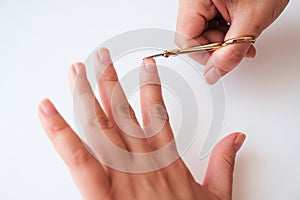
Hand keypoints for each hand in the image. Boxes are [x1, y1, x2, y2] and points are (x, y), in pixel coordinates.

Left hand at [38, 48, 245, 199]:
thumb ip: (224, 163)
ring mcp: (120, 175)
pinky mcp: (100, 193)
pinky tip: (48, 111)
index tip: (145, 66)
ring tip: (77, 72)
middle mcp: (142, 162)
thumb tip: (237, 138)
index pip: (156, 114)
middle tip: (100, 59)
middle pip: (122, 113)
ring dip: (86, 96)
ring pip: (100, 126)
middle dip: (109, 82)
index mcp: (166, 161)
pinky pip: (78, 157)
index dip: (150, 87)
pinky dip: (61, 132)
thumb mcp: (215, 196)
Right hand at [175, 0, 288, 83]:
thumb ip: (230, 52)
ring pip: (204, 32)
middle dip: (217, 47)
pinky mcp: (213, 2)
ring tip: (244, 36)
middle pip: (194, 36)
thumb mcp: (251, 21)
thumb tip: (213, 74)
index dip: (204, 53)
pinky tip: (240, 31)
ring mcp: (203, 0)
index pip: (186, 38)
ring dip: (224, 41)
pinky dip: (227, 32)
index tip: (222, 59)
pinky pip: (212, 24)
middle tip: (237, 46)